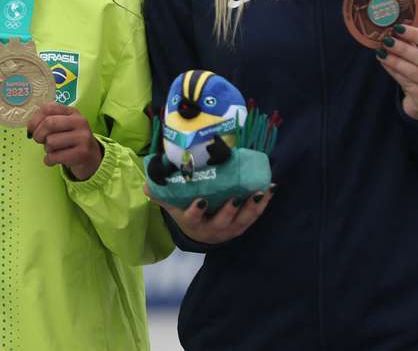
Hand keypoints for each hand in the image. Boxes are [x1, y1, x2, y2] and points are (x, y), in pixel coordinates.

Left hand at [26, 103, 102, 180]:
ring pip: (51, 141)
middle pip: (49, 123)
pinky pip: (54, 157)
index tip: (32, 129)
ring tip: (54, 150)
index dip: (35, 119)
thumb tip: (30, 127)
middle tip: (39, 141)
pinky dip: (49, 160)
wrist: (92, 158)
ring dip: (46, 149)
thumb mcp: (63, 126)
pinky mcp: (82, 154)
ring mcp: (83, 137)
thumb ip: (47, 121)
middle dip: (38, 134)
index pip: (48, 108)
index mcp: (72, 112)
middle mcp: (80, 121)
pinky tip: (55, 160)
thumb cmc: (70, 140)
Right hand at [153, 185, 275, 244]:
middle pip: (223, 223)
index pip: (193, 219)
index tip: (199, 200)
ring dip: (253, 207)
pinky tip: (270, 188)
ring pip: (243, 221)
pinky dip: (264, 204)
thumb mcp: (172, 207)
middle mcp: (213, 230)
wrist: (201, 232)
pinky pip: (256, 216)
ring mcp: (231, 229)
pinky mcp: (244, 225)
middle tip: (236, 197)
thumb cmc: (186, 212)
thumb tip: (147, 185)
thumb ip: (160, 195)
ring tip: (260, 191)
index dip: (196, 212)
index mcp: (193, 224)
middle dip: (230, 211)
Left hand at [376, 24, 417, 119]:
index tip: (398, 28)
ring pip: (414, 72)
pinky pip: (408, 83)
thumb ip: (414, 46)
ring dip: (395, 60)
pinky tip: (385, 64)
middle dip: (402, 48)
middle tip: (386, 40)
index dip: (415, 34)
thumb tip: (395, 30)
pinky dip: (394, 72)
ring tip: (381, 52)